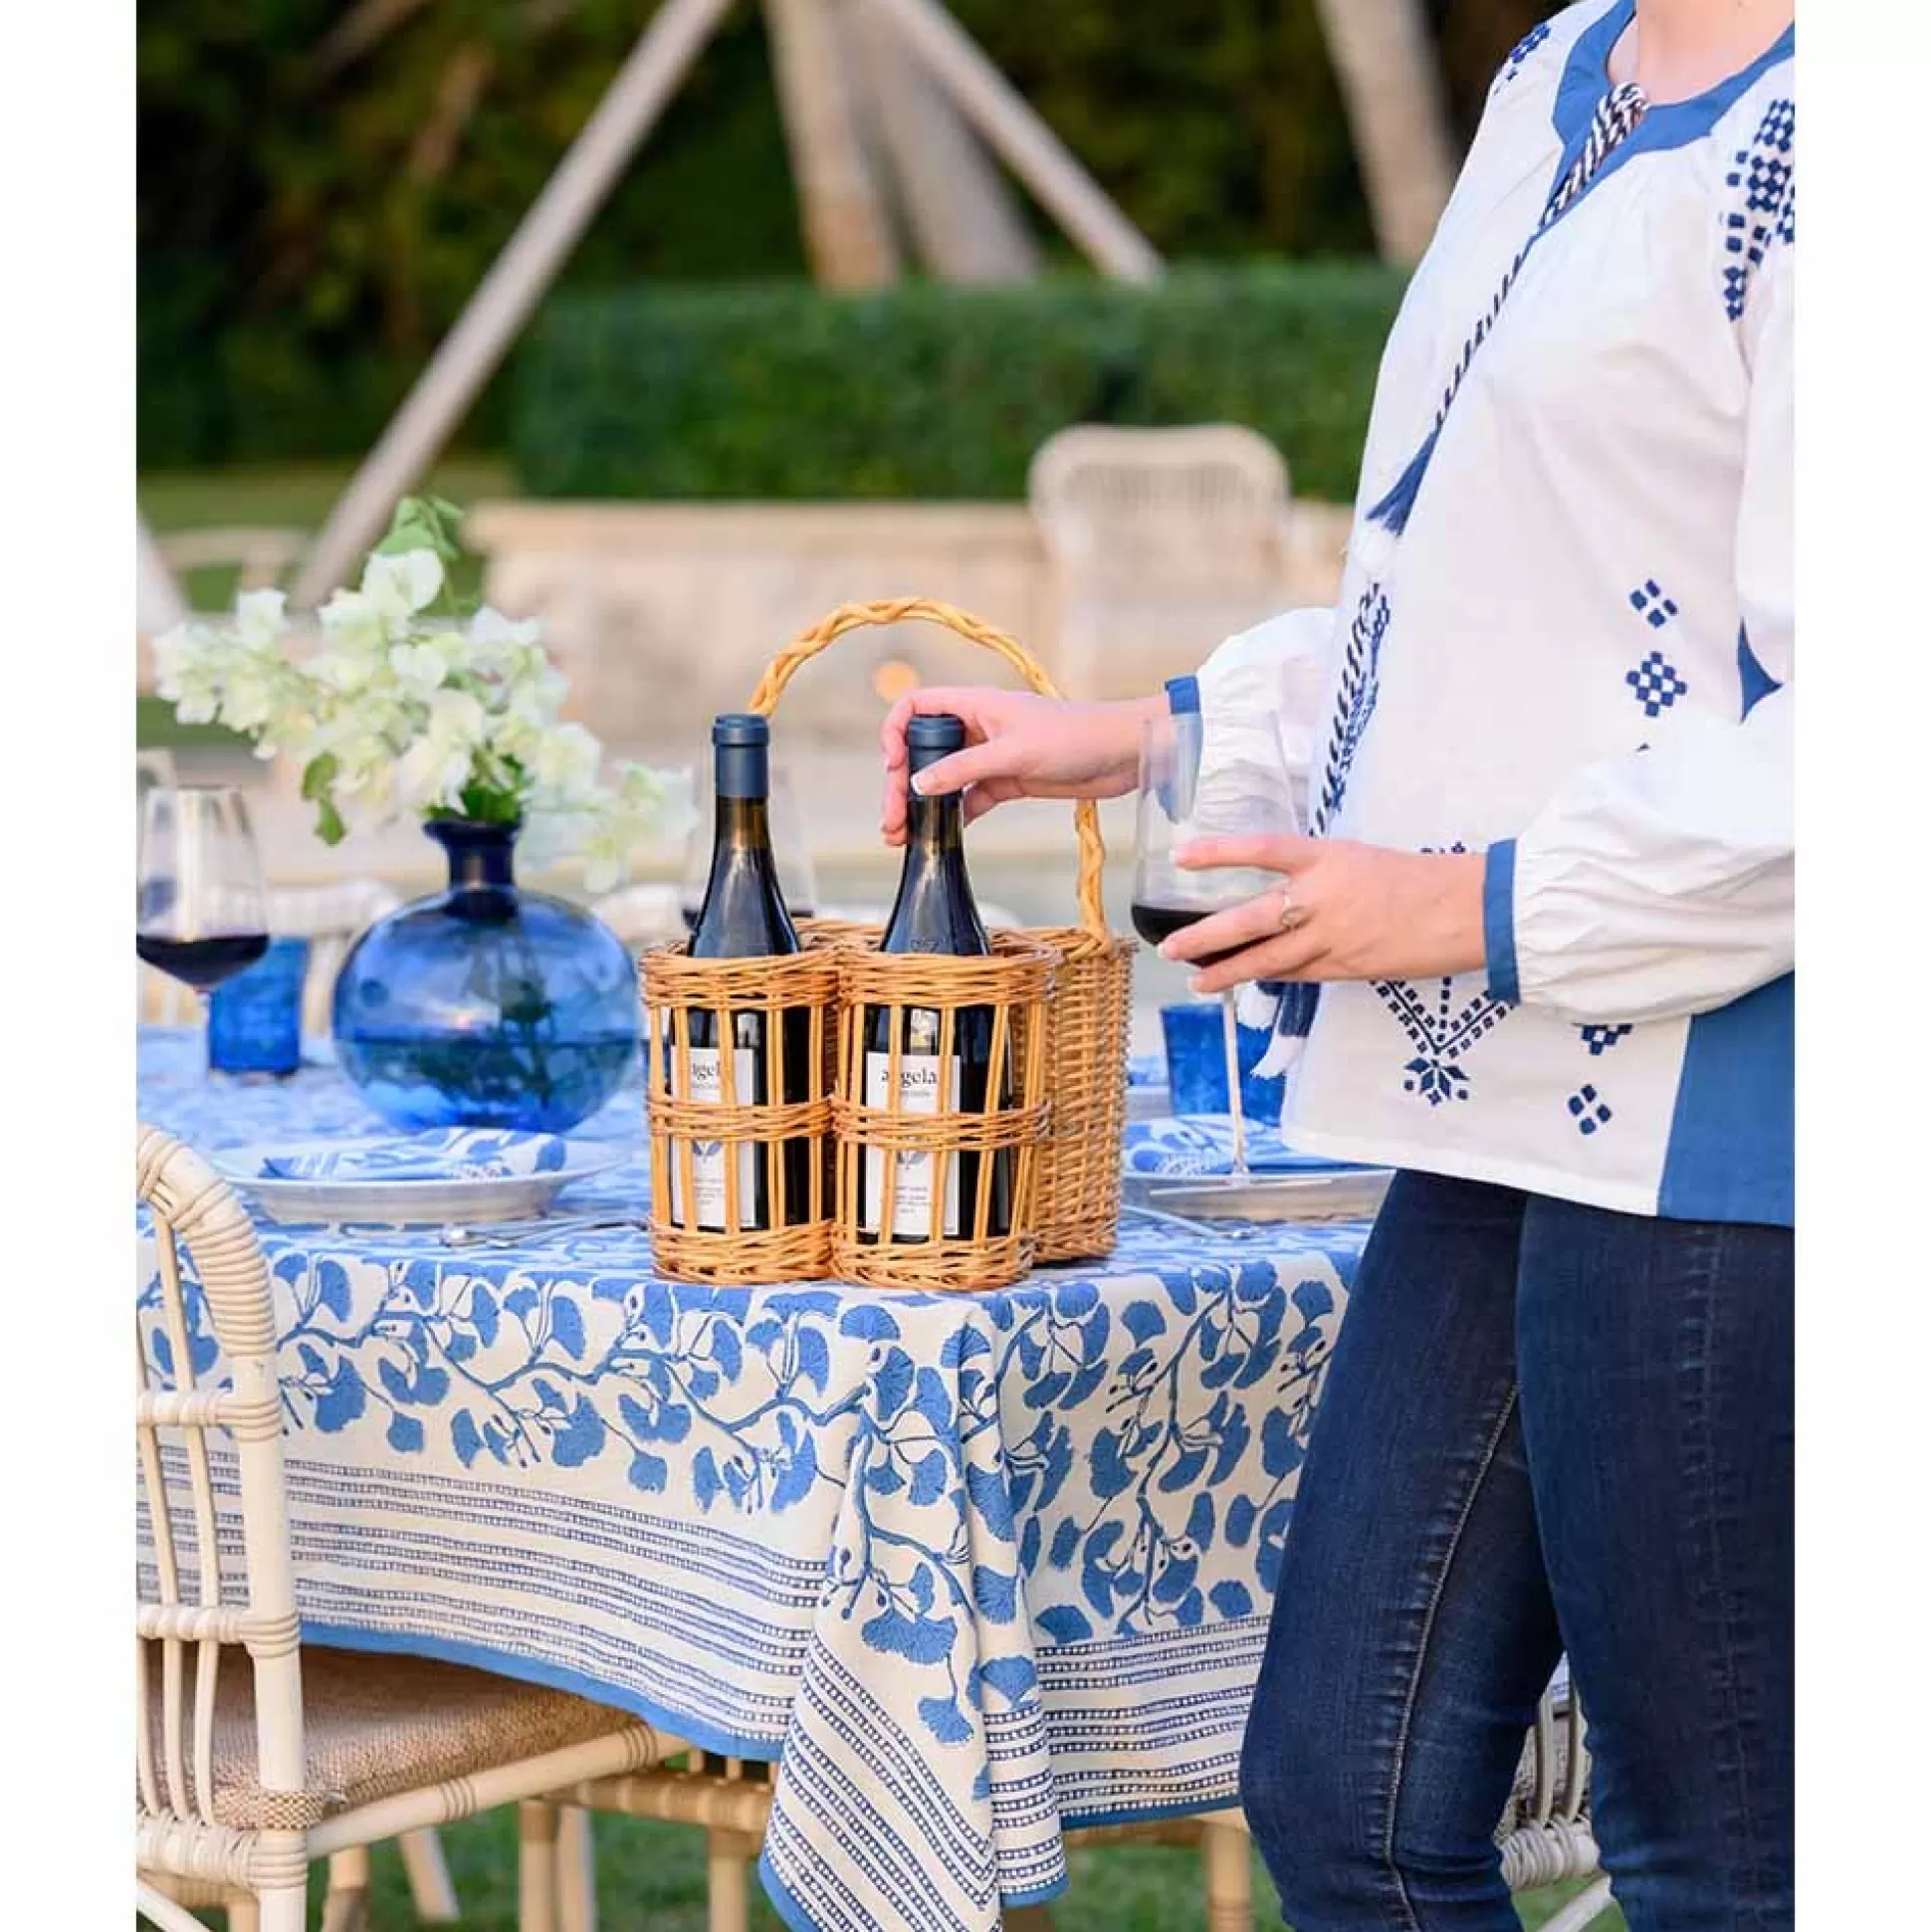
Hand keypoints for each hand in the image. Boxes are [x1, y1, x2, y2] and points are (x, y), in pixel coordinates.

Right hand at [880, 686, 1162, 845]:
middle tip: (893, 820)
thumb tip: (917, 786)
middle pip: (922, 751)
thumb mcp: (1014, 752)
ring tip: (905, 836)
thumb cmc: (1076, 736)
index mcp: (974, 705)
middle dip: (901, 785)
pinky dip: (953, 817)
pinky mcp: (1007, 781)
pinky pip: (968, 799)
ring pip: (942, 780)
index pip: (916, 707)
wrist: (1122, 754)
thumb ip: (964, 769)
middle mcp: (977, 728)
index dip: (895, 733)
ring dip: (922, 806)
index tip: (893, 766)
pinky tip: (943, 838)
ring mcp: (990, 756)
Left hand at [1159, 835, 1487, 991]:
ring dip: (1227, 972)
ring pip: (1267, 960)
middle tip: (1171, 947)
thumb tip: (1283, 892)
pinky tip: (1244, 982)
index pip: (1261, 850)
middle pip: (1250, 919)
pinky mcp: (1346, 968)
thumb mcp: (1359, 860)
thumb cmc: (1418, 878)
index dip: (1218, 852)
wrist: (1469, 910)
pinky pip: (1296, 975)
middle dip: (1206, 937)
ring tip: (1196, 980)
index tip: (1180, 856)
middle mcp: (1323, 897)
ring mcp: (1333, 937)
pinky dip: (1269, 977)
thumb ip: (1318, 875)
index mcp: (1327, 858)